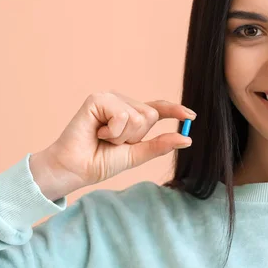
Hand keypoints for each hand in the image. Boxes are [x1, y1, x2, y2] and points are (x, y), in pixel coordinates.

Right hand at [31, 91, 196, 199]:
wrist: (75, 169)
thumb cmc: (100, 161)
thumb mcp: (136, 154)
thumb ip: (160, 145)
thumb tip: (187, 139)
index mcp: (132, 114)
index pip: (158, 108)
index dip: (175, 111)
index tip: (191, 116)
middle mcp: (122, 102)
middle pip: (150, 115)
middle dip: (135, 136)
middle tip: (113, 142)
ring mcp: (110, 98)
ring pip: (139, 116)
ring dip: (123, 136)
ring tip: (104, 138)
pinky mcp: (98, 98)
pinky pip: (123, 114)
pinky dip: (113, 131)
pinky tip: (97, 132)